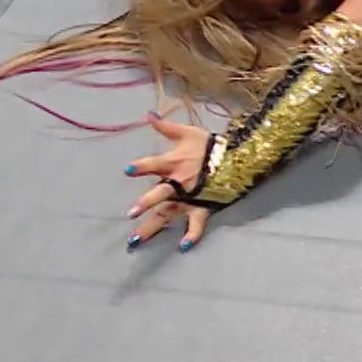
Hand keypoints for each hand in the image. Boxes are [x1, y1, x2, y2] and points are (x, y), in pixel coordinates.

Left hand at [123, 114, 214, 252]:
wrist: (234, 157)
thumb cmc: (207, 145)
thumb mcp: (187, 133)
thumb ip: (166, 127)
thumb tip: (148, 114)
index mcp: (174, 163)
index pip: (154, 164)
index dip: (142, 166)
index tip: (127, 171)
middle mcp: (179, 183)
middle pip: (160, 194)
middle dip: (146, 203)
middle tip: (131, 213)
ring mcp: (190, 198)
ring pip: (168, 214)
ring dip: (152, 227)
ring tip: (135, 240)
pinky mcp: (202, 207)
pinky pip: (197, 224)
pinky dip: (191, 235)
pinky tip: (183, 247)